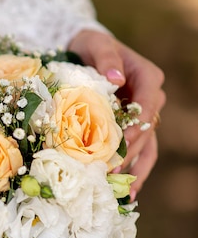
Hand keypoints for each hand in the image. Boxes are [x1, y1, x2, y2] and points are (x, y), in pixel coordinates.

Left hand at [68, 30, 165, 198]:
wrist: (84, 51)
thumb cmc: (90, 46)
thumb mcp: (95, 44)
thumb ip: (106, 57)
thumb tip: (115, 76)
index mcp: (148, 78)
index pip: (147, 105)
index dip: (136, 126)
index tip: (122, 143)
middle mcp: (151, 99)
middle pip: (146, 132)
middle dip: (130, 154)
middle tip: (111, 173)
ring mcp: (143, 118)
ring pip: (147, 148)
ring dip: (135, 170)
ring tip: (126, 193)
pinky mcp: (132, 130)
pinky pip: (139, 153)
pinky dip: (133, 171)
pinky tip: (128, 193)